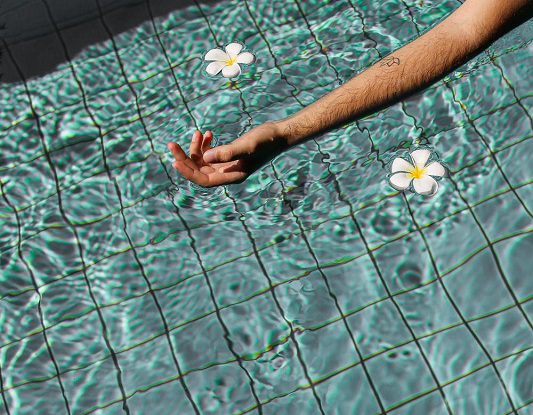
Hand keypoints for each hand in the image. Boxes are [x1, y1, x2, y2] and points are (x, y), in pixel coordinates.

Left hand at [167, 122, 287, 187]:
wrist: (279, 135)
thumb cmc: (266, 141)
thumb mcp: (246, 146)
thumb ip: (227, 152)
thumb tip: (205, 157)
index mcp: (231, 177)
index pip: (202, 180)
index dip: (187, 171)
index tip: (175, 159)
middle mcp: (227, 174)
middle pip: (199, 171)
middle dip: (185, 158)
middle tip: (172, 144)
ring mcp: (228, 165)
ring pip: (203, 161)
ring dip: (196, 148)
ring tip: (198, 133)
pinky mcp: (229, 156)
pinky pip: (210, 154)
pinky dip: (206, 144)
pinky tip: (207, 133)